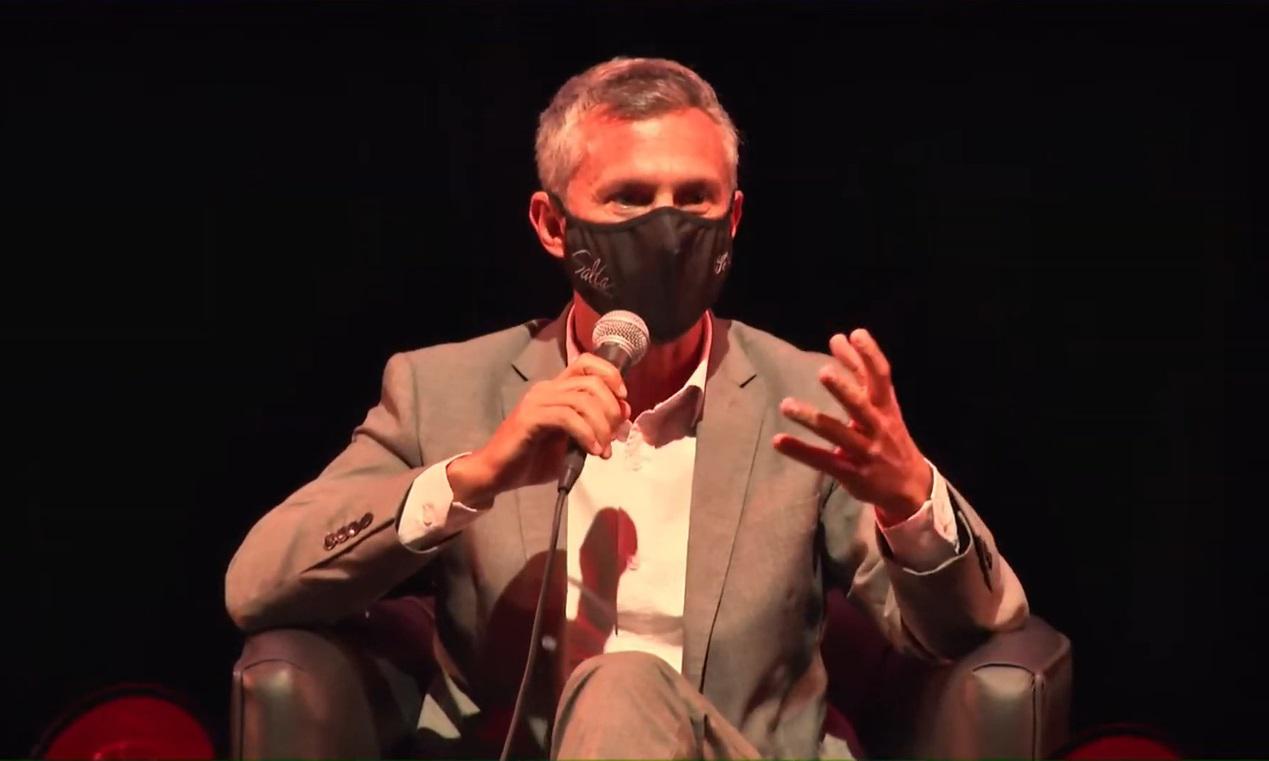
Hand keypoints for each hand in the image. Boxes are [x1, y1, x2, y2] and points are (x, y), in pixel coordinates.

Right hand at [446, 354, 629, 506]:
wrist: (497, 474)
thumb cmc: (533, 459)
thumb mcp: (573, 441)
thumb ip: (595, 426)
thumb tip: (624, 414)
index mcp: (556, 389)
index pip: (587, 363)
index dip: (611, 375)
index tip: (623, 401)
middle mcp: (546, 388)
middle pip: (591, 381)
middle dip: (612, 409)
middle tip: (615, 436)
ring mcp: (537, 401)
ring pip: (582, 399)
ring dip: (601, 426)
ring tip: (603, 450)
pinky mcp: (530, 418)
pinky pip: (567, 417)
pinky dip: (586, 434)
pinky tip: (591, 450)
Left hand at [772, 329, 931, 524]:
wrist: (912, 487)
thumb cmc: (890, 438)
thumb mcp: (884, 407)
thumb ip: (862, 375)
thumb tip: (842, 337)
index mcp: (886, 409)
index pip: (881, 378)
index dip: (870, 356)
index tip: (854, 334)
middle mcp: (878, 428)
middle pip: (861, 406)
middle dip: (843, 390)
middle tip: (823, 372)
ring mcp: (865, 452)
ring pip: (837, 434)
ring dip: (812, 419)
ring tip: (786, 405)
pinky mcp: (852, 474)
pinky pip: (823, 462)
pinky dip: (801, 451)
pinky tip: (779, 441)